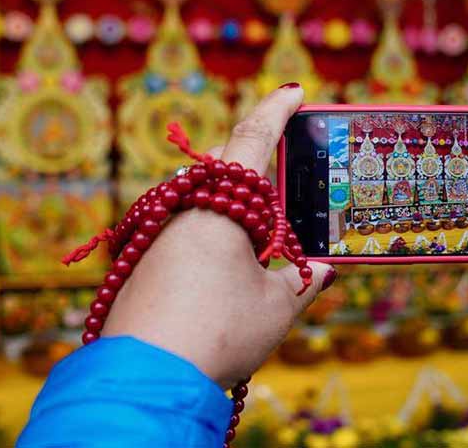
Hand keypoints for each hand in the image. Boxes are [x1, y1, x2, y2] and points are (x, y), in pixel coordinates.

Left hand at [102, 85, 335, 388]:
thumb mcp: (276, 308)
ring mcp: (159, 237)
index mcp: (218, 208)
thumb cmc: (216, 333)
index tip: (294, 90)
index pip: (252, 140)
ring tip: (262, 219)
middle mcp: (184, 212)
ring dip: (232, 198)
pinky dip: (213, 229)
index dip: (276, 110)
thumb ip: (303, 282)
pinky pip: (185, 227)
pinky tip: (228, 259)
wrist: (145, 378)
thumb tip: (323, 270)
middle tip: (285, 162)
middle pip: (220, 164)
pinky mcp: (146, 264)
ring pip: (200, 196)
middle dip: (253, 156)